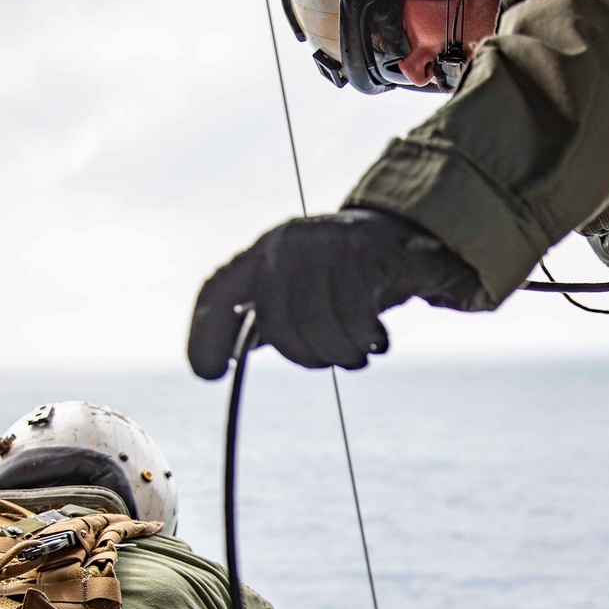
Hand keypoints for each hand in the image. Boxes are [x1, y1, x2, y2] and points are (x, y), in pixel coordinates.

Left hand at [188, 210, 482, 378]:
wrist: (404, 234)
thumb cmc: (345, 275)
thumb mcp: (301, 290)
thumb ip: (268, 319)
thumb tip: (227, 358)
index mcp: (262, 252)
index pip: (217, 292)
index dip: (205, 335)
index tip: (210, 373)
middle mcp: (286, 242)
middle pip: (277, 321)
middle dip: (306, 356)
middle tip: (333, 360)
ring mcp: (323, 241)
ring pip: (316, 321)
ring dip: (340, 352)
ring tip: (357, 353)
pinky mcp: (363, 248)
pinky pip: (354, 313)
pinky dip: (365, 338)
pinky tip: (376, 340)